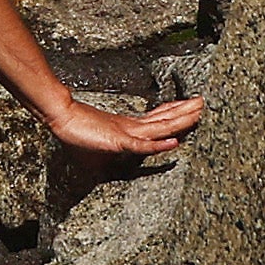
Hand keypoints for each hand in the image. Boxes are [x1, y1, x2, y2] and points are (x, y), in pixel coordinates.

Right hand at [41, 84, 202, 159]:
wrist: (60, 117)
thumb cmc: (76, 132)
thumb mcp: (100, 144)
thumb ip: (113, 149)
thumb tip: (115, 163)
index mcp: (130, 127)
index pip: (159, 119)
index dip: (175, 113)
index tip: (190, 107)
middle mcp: (133, 127)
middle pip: (165, 119)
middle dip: (186, 111)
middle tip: (204, 101)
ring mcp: (127, 133)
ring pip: (160, 127)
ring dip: (181, 120)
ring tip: (199, 109)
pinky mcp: (118, 141)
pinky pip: (141, 145)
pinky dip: (158, 144)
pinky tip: (173, 143)